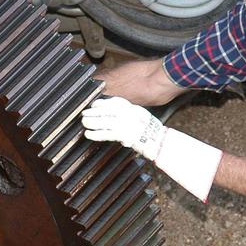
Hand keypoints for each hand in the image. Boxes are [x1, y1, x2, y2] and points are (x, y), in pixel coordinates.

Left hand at [80, 97, 222, 201]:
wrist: (161, 144)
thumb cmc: (153, 134)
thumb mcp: (143, 119)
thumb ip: (131, 115)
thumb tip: (117, 116)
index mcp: (135, 109)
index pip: (117, 102)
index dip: (104, 102)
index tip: (94, 103)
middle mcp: (130, 114)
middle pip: (108, 110)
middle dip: (95, 111)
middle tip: (84, 113)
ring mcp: (128, 124)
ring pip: (105, 121)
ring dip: (93, 121)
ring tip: (84, 122)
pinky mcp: (125, 135)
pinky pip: (107, 134)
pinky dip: (96, 134)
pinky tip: (88, 134)